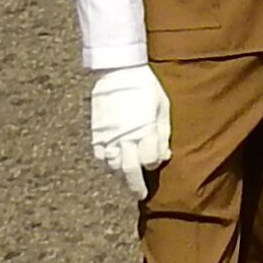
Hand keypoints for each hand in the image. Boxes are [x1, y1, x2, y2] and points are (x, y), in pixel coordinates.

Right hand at [89, 65, 171, 197]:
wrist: (119, 69)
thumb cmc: (146, 86)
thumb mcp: (163, 106)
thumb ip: (163, 133)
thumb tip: (165, 155)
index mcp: (145, 129)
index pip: (150, 160)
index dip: (155, 161)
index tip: (157, 159)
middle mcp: (126, 136)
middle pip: (130, 170)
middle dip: (136, 185)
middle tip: (141, 194)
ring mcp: (109, 135)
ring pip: (113, 165)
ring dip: (121, 174)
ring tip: (127, 177)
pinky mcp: (97, 131)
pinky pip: (100, 154)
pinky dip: (107, 161)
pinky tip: (113, 161)